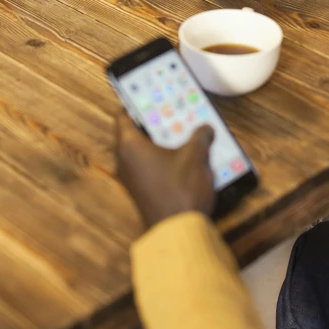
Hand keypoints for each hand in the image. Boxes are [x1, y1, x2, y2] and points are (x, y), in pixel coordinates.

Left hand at [116, 107, 215, 229]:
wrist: (178, 234)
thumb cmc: (181, 188)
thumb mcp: (196, 156)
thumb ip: (200, 136)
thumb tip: (205, 128)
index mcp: (129, 145)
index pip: (122, 115)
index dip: (134, 103)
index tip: (148, 94)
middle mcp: (124, 160)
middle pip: (133, 133)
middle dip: (151, 121)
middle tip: (169, 109)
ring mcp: (131, 179)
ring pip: (142, 151)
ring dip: (158, 141)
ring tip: (180, 130)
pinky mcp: (141, 192)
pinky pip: (148, 167)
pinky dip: (160, 158)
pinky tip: (181, 156)